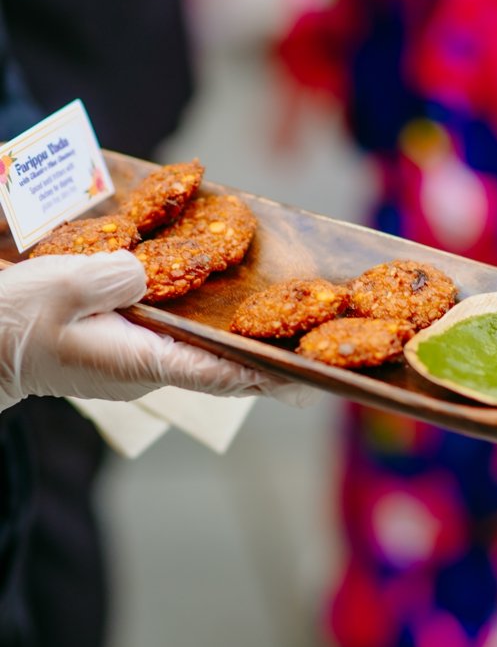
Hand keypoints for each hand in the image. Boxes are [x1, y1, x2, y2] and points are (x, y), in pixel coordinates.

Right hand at [0, 253, 282, 410]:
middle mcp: (151, 368)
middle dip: (266, 353)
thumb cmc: (11, 321)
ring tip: (288, 320)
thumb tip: (146, 274)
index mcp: (144, 362)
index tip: (307, 371)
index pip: (222, 373)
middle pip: (224, 364)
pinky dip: (206, 322)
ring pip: (204, 349)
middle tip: (316, 341)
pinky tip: (224, 301)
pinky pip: (178, 336)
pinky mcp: (125, 345)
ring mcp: (139, 359)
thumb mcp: (58, 289)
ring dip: (240, 336)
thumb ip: (109, 279)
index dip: (267, 372)